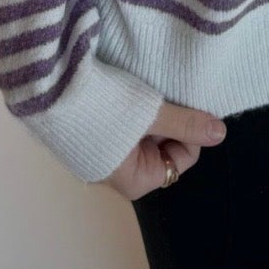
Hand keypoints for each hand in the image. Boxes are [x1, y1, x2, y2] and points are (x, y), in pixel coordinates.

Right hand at [100, 98, 227, 200]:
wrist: (48, 91)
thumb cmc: (102, 108)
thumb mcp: (151, 114)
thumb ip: (186, 123)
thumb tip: (220, 133)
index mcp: (136, 181)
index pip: (182, 157)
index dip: (188, 129)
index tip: (183, 103)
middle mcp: (119, 174)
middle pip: (163, 144)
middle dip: (168, 118)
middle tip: (164, 92)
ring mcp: (102, 155)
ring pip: (143, 131)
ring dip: (149, 109)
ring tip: (144, 87)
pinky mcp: (88, 135)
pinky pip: (123, 124)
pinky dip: (129, 106)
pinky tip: (125, 87)